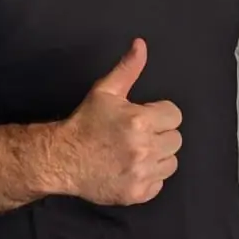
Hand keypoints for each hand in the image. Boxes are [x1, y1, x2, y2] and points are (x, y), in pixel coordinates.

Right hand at [59, 39, 182, 205]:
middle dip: (160, 134)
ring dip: (158, 157)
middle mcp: (144, 148)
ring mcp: (141, 173)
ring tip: (136, 152)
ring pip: (171, 162)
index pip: (175, 115)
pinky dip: (149, 178)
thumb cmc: (85, 123)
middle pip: (176, 139)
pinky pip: (159, 184)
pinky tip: (131, 169)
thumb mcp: (105, 91)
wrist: (62, 159)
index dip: (160, 114)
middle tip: (138, 135)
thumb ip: (128, 68)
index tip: (145, 117)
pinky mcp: (137, 193)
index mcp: (140, 121)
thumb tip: (141, 44)